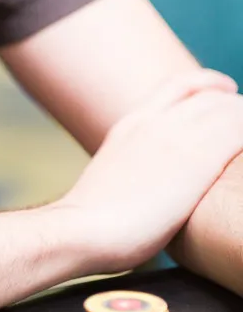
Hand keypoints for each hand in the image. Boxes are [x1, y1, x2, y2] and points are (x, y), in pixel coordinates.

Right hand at [57, 70, 242, 271]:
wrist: (84, 228)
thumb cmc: (93, 221)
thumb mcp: (112, 177)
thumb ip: (133, 168)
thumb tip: (142, 186)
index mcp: (132, 123)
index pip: (179, 85)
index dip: (208, 84)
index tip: (226, 91)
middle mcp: (155, 122)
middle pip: (210, 95)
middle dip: (234, 103)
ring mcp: (176, 138)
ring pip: (229, 109)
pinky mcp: (197, 160)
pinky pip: (239, 132)